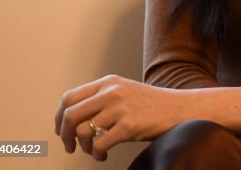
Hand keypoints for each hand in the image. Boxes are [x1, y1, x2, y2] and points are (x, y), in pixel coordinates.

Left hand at [54, 74, 201, 160]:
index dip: (59, 117)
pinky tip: (103, 156)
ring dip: (82, 147)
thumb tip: (72, 118)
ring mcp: (120, 108)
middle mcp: (112, 92)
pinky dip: (96, 154)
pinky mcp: (129, 125)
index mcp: (108, 83)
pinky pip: (98, 144)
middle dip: (65, 135)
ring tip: (92, 151)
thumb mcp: (125, 92)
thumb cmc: (153, 105)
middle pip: (71, 115)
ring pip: (83, 131)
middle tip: (69, 146)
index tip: (60, 130)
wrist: (181, 109)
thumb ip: (102, 98)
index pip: (70, 98)